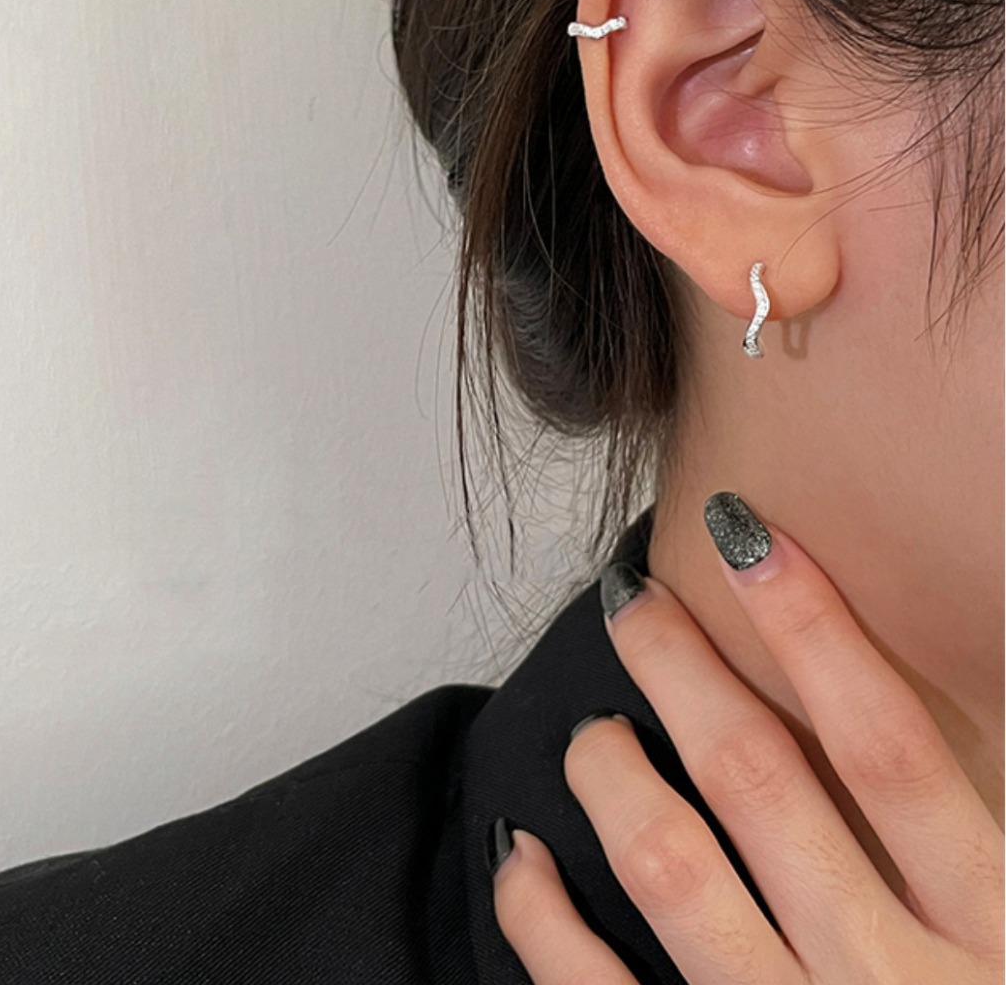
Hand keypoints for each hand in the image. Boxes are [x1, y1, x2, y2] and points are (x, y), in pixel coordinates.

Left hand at [489, 498, 1003, 983]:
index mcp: (995, 941)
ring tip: (590, 728)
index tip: (746, 537)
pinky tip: (519, 861)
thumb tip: (923, 755)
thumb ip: (982, 857)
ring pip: (673, 870)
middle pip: (761, 786)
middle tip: (630, 605)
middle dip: (685, 675)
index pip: (891, 750)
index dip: (814, 631)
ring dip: (613, 778)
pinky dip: (542, 923)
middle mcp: (887, 984)